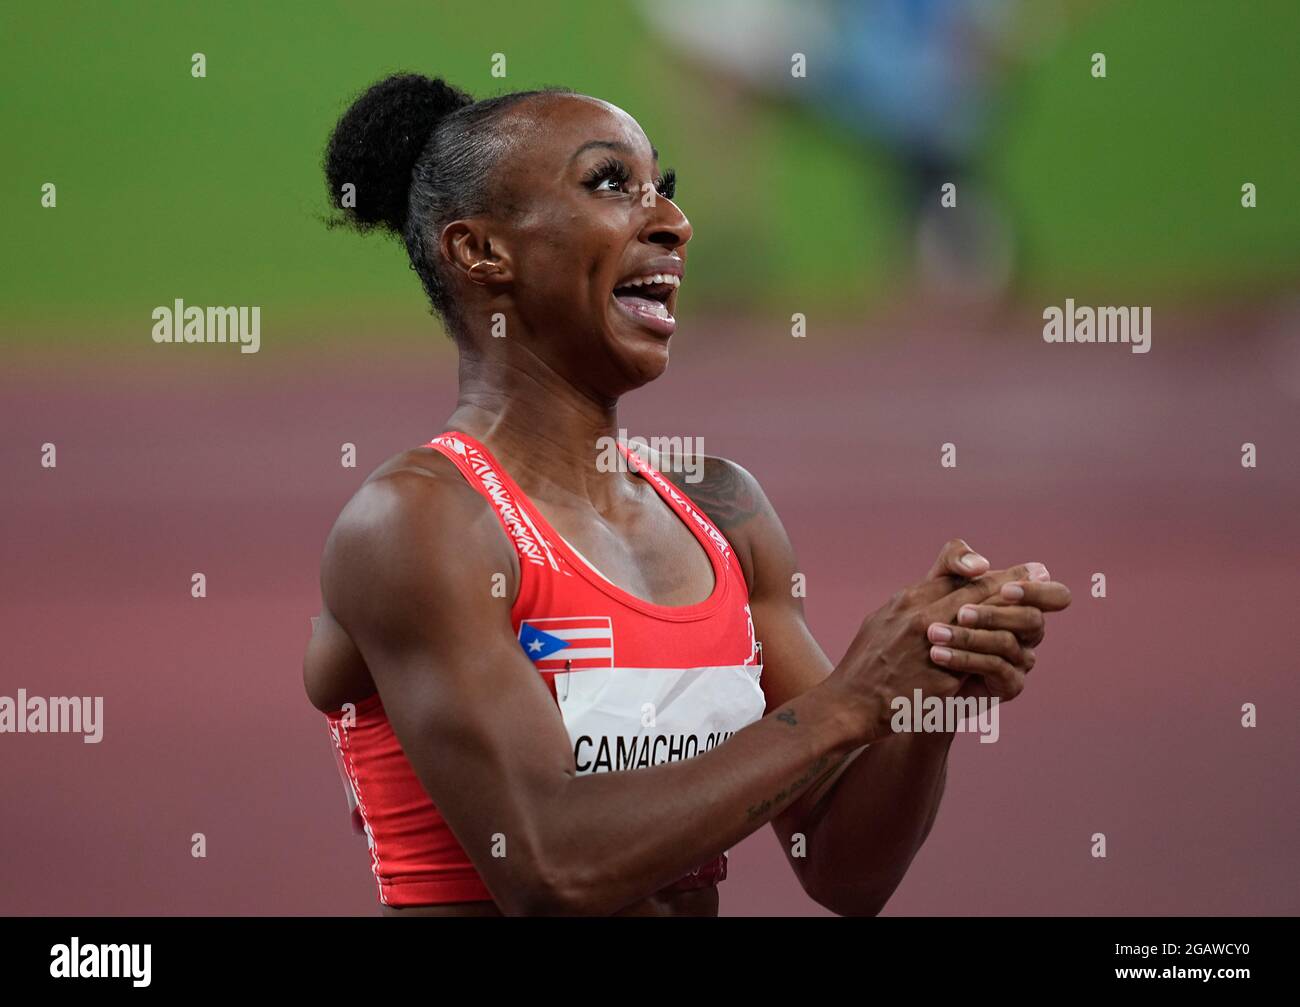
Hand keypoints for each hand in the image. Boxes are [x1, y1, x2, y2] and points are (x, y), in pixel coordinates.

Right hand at [828, 539, 1053, 740]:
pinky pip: (978, 668)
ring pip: (984, 628)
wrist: (848, 705)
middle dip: (1014, 584)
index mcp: (907, 600)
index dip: (995, 571)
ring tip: (1039, 616)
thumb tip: (947, 583)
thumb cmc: (865, 662)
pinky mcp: (940, 682)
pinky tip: (1018, 657)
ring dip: (1014, 619)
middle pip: (977, 594)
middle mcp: (920, 619)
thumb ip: (916, 600)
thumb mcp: (884, 617)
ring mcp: (930, 650)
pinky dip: (998, 660)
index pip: (958, 575)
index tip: (1022, 569)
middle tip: (1044, 577)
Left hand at [922, 548, 1071, 702]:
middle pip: (1031, 619)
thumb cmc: (931, 617)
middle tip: (960, 613)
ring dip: (968, 636)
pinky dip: (965, 659)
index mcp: (1021, 603)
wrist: (916, 664)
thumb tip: (981, 564)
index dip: (1038, 592)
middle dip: (995, 614)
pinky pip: (995, 668)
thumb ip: (956, 561)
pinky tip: (939, 654)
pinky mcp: (1009, 684)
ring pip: (1007, 643)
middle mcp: (1028, 631)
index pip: (1054, 595)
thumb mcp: (937, 583)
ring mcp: (1021, 659)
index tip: (1006, 589)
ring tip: (934, 634)